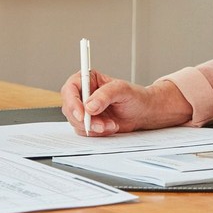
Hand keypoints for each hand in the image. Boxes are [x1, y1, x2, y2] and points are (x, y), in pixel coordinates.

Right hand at [59, 71, 191, 135]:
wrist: (143, 112)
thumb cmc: (136, 97)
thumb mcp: (123, 90)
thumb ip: (106, 95)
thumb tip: (90, 105)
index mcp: (89, 79)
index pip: (70, 88)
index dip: (72, 102)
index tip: (82, 114)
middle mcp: (84, 94)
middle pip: (70, 108)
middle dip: (85, 119)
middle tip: (101, 124)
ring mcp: (84, 109)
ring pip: (76, 122)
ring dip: (94, 127)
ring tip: (112, 124)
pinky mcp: (88, 122)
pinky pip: (84, 131)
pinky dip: (97, 132)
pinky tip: (110, 127)